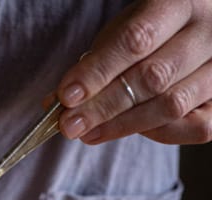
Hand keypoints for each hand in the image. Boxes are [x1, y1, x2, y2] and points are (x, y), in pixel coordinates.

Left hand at [56, 0, 211, 144]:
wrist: (197, 30)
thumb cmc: (156, 30)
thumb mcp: (125, 30)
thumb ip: (95, 62)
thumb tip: (55, 103)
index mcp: (180, 0)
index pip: (136, 39)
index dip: (98, 71)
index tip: (67, 96)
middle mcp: (209, 30)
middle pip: (152, 77)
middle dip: (104, 106)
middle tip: (70, 125)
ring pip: (172, 105)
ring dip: (123, 125)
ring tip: (88, 133)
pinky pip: (196, 126)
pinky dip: (159, 133)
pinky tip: (128, 129)